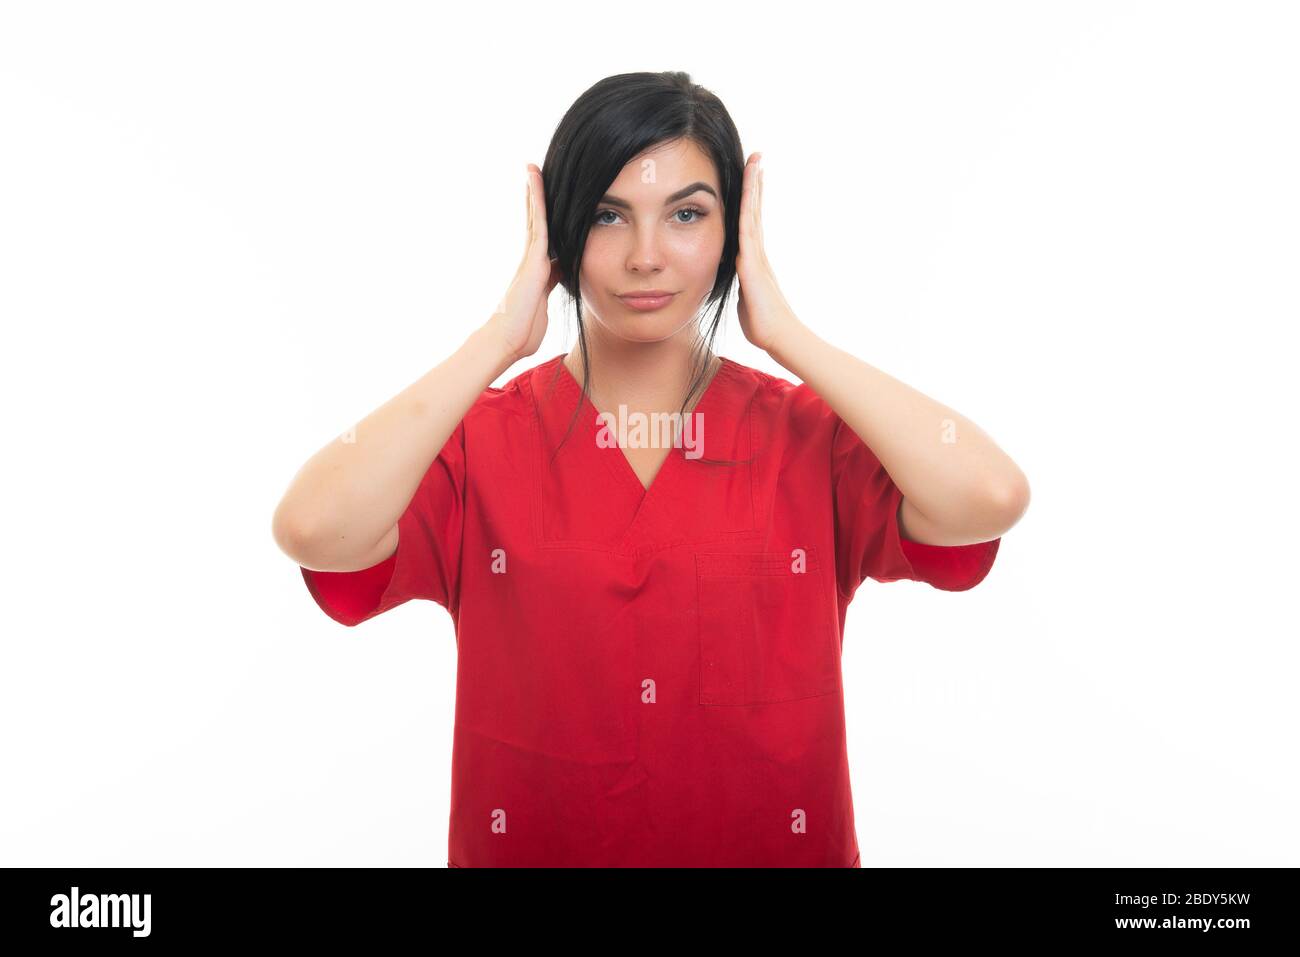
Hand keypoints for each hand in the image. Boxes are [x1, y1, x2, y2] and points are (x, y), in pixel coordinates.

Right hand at [486, 163, 561, 361]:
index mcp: (538, 272)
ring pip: (536, 218)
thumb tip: (560, 277)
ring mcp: (530, 258)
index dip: (547, 221)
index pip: (546, 240)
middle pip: (537, 222)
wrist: (507, 340)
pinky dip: (538, 202)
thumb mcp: (543, 305)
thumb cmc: (523, 331)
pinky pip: (539, 223)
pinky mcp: (532, 258)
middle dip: (536, 199)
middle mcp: (532, 260)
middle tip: (534, 174)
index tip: (549, 204)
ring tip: (533, 168)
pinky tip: (536, 182)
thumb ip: (550, 288)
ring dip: (534, 192)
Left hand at [735, 152, 801, 354]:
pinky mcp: (753, 262)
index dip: (751, 200)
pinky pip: (747, 229)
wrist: (779, 337)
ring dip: (753, 186)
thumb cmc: (764, 326)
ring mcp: (757, 255)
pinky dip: (746, 207)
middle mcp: (758, 252)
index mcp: (754, 260)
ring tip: (756, 161)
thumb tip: (744, 288)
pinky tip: (747, 189)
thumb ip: (745, 289)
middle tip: (758, 157)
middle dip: (755, 183)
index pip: (750, 223)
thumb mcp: (748, 302)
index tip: (753, 178)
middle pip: (754, 210)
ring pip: (752, 213)